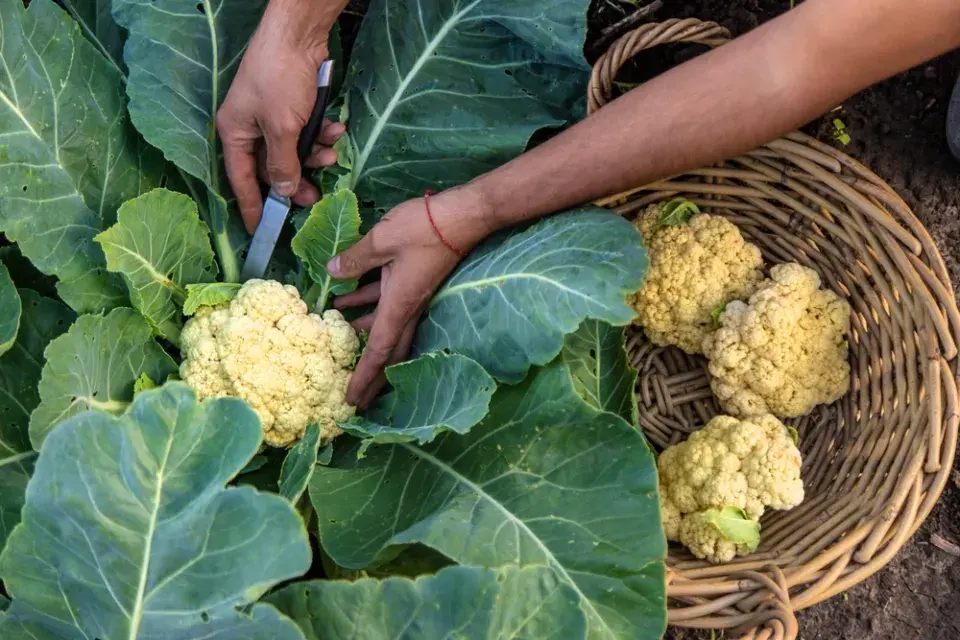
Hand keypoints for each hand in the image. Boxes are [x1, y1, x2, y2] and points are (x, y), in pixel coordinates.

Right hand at [216, 0, 345, 231]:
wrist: (299, 34)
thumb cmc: (279, 78)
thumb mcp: (282, 128)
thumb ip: (282, 164)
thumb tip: (282, 191)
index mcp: (234, 133)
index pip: (240, 180)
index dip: (251, 207)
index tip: (259, 232)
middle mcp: (250, 127)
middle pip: (271, 169)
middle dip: (296, 181)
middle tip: (316, 199)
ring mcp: (273, 117)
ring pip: (294, 152)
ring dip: (315, 157)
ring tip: (332, 156)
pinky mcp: (293, 108)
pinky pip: (307, 133)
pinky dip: (323, 135)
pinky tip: (336, 130)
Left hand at [329, 186, 493, 407]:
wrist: (462, 216)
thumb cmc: (424, 228)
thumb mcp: (382, 240)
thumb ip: (354, 258)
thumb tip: (331, 272)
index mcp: (400, 305)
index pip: (378, 350)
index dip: (364, 377)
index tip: (351, 400)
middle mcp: (407, 307)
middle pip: (387, 351)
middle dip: (371, 375)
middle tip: (354, 396)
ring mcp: (411, 295)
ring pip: (385, 326)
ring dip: (362, 337)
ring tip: (339, 346)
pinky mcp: (412, 281)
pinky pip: (385, 302)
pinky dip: (365, 306)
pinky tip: (343, 301)